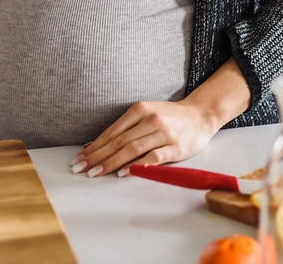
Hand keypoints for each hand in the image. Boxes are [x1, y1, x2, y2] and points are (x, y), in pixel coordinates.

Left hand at [69, 99, 217, 177]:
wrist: (201, 115)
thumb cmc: (170, 117)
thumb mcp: (147, 114)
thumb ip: (126, 128)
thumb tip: (98, 146)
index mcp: (141, 109)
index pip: (113, 131)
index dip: (95, 146)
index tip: (80, 158)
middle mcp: (151, 119)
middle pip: (119, 141)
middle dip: (98, 156)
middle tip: (81, 168)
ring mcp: (164, 134)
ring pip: (133, 149)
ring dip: (112, 162)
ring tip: (96, 172)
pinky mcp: (176, 147)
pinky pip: (153, 158)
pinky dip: (137, 165)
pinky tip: (124, 172)